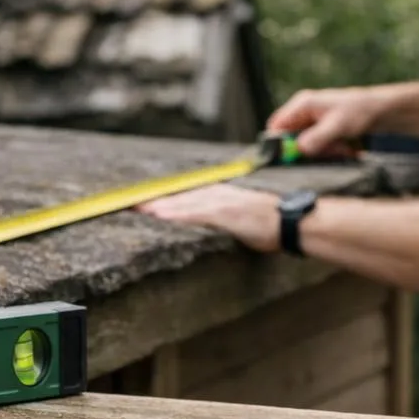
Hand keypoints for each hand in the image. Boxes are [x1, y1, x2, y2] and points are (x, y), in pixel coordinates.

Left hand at [135, 185, 281, 251]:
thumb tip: (209, 222)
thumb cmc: (271, 225)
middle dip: (153, 199)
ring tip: (136, 208)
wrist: (291, 222)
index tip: (141, 200)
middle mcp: (218, 194)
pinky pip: (197, 213)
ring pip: (183, 202)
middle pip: (179, 195)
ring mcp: (221, 203)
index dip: (162, 197)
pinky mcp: (226, 213)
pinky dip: (178, 214)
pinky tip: (161, 216)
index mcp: (220, 195)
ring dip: (159, 205)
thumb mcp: (242, 219)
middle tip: (127, 202)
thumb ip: (224, 218)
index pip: (185, 194)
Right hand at [266, 86, 391, 156]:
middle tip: (327, 151)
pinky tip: (343, 147)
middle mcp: (302, 111)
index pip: (276, 126)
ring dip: (321, 151)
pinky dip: (327, 150)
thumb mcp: (337, 126)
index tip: (291, 158)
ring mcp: (310, 121)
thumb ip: (317, 138)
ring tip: (340, 147)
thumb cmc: (358, 111)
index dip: (279, 144)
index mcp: (301, 104)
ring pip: (304, 144)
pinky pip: (315, 145)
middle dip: (306, 150)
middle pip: (290, 138)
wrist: (378, 110)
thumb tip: (299, 149)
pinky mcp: (319, 129)